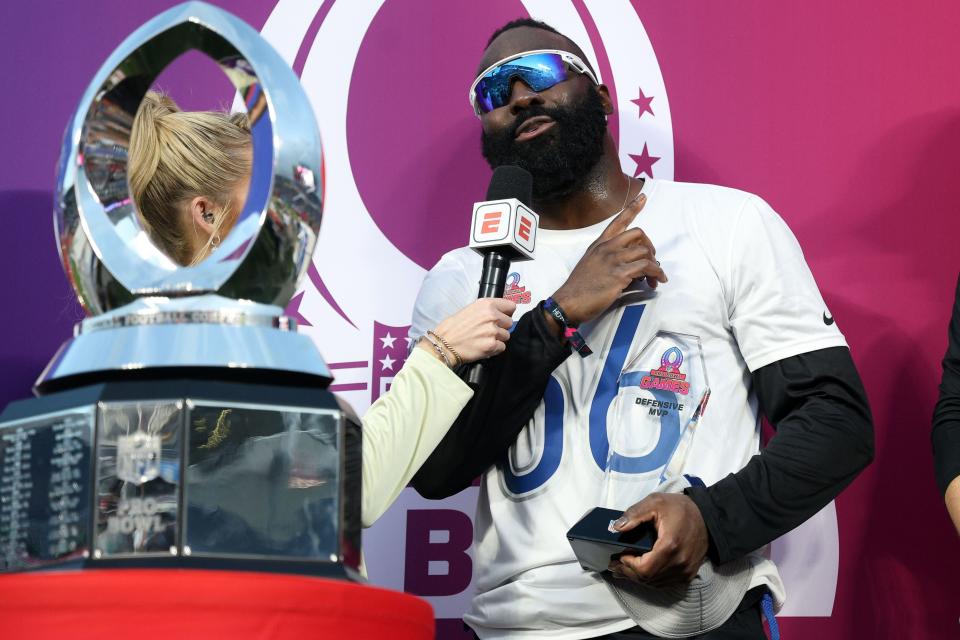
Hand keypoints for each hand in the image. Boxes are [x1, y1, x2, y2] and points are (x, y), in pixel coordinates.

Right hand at [420, 298, 516, 363]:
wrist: (442, 344)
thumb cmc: (452, 328)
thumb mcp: (469, 309)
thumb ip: (486, 310)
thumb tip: (499, 314)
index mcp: (486, 304)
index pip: (511, 306)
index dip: (507, 313)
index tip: (503, 317)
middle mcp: (492, 316)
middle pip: (509, 323)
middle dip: (501, 327)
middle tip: (488, 331)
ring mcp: (493, 331)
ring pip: (506, 336)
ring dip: (497, 339)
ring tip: (483, 339)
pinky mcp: (492, 345)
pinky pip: (502, 347)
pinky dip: (494, 349)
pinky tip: (483, 347)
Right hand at [551, 194, 666, 326]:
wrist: (568, 302)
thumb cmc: (578, 288)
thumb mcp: (589, 265)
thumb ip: (607, 260)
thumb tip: (627, 265)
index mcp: (599, 245)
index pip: (617, 222)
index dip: (632, 208)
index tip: (642, 198)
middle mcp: (607, 248)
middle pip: (638, 234)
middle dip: (650, 246)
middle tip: (651, 261)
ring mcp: (613, 260)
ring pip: (645, 252)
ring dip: (655, 266)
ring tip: (655, 278)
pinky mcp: (619, 274)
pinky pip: (647, 267)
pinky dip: (656, 273)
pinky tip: (657, 281)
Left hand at [607, 492, 707, 586]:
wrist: (708, 517)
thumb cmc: (680, 508)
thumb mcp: (655, 502)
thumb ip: (635, 514)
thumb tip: (617, 527)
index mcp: (670, 545)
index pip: (644, 568)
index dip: (628, 565)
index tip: (618, 555)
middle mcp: (679, 563)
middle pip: (647, 578)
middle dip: (628, 572)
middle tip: (614, 565)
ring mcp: (685, 571)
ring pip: (655, 583)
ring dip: (637, 578)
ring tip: (623, 569)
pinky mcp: (688, 575)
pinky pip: (664, 583)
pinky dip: (650, 580)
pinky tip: (640, 572)